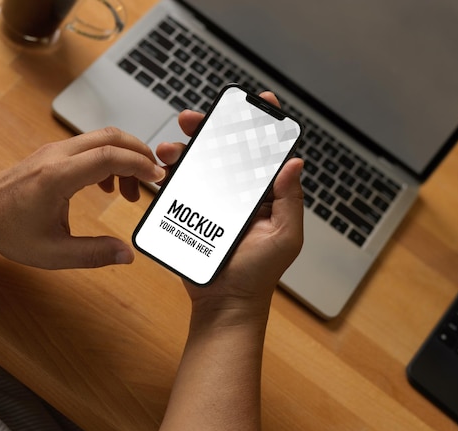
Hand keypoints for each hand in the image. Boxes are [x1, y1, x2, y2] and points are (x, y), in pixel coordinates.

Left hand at [0, 127, 164, 268]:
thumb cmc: (9, 232)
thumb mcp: (53, 253)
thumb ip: (94, 254)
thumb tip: (127, 255)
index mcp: (58, 177)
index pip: (109, 157)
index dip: (139, 165)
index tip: (158, 178)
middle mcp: (57, 156)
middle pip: (110, 136)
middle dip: (139, 152)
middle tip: (155, 175)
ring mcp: (53, 151)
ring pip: (100, 139)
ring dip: (123, 157)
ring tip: (130, 192)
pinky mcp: (51, 154)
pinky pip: (88, 147)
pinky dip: (107, 159)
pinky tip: (108, 187)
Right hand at [155, 92, 303, 318]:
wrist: (225, 302)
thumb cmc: (258, 274)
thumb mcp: (284, 237)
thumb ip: (290, 200)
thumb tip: (294, 163)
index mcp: (265, 195)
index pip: (266, 153)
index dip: (264, 125)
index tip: (261, 101)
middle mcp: (239, 193)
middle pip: (227, 151)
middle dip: (212, 129)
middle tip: (195, 119)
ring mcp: (214, 202)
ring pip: (200, 165)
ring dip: (185, 150)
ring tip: (169, 149)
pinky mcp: (191, 214)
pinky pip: (181, 187)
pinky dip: (171, 173)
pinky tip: (163, 167)